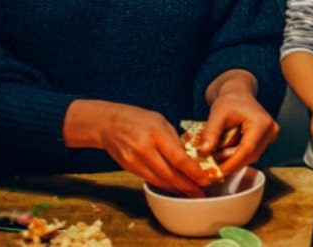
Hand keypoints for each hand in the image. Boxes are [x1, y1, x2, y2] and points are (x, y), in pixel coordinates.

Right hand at [68, 101, 211, 197]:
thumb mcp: (161, 122)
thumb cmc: (138, 119)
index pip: (178, 158)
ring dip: (176, 189)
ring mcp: (134, 160)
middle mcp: (144, 148)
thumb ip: (175, 140)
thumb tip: (191, 159)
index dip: (193, 172)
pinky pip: (150, 179)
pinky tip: (174, 187)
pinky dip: (164, 185)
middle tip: (201, 191)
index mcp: (156, 133)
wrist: (108, 123)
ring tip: (190, 193)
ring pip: (160, 180)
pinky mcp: (128, 167)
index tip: (205, 179)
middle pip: (169, 173)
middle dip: (187, 185)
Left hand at [203, 88, 280, 177]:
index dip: (232, 162)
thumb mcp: (217, 113)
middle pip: (250, 155)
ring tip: (215, 158)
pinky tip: (223, 154)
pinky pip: (251, 153)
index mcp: (262, 123)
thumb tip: (204, 151)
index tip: (217, 172)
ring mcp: (270, 136)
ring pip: (250, 157)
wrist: (238, 94)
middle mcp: (271, 131)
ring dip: (233, 160)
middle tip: (212, 166)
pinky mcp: (266, 140)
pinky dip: (237, 156)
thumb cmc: (230, 100)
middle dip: (230, 162)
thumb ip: (211, 132)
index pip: (247, 149)